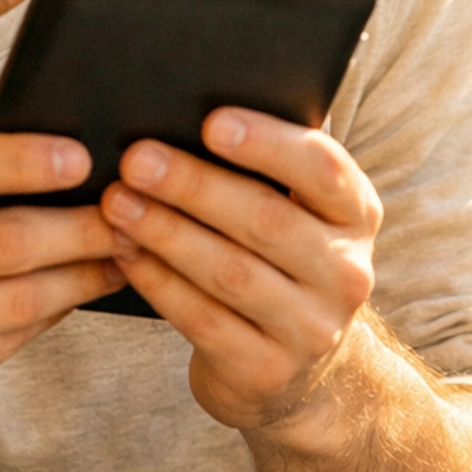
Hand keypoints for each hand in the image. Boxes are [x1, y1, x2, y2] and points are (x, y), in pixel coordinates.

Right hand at [0, 94, 124, 434]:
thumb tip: (4, 106)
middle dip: (81, 227)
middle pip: (5, 243)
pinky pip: (15, 340)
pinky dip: (58, 311)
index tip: (82, 157)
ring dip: (85, 274)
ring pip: (22, 300)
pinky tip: (83, 288)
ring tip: (126, 249)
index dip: (22, 161)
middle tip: (131, 211)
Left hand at [100, 110, 380, 433]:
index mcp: (356, 215)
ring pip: (229, 272)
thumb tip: (198, 98)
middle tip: (136, 159)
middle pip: (266, 220)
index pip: (323, 169)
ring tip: (116, 203)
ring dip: (165, 233)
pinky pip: (202, 319)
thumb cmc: (279, 262)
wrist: (298, 373)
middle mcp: (346, 273)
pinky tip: (123, 253)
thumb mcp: (297, 215)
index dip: (269, 143)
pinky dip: (157, 282)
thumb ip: (269, 167)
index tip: (211, 121)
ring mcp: (311, 329)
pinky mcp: (266, 372)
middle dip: (194, 186)